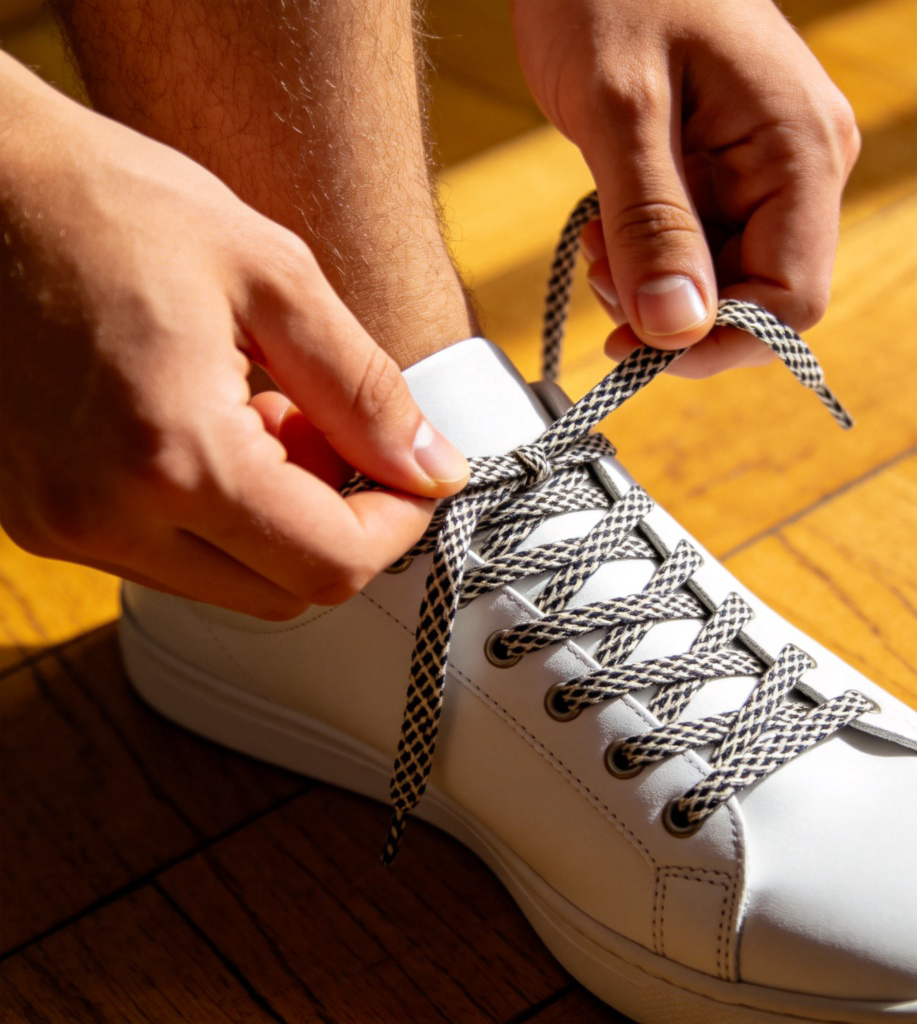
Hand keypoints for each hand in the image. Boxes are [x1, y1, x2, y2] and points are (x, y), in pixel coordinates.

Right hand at [0, 57, 468, 619]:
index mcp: (173, 454)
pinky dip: (214, 514)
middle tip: (330, 431)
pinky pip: (164, 556)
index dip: (396, 526)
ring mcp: (60, 525)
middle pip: (283, 592)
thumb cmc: (112, 204)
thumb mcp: (273, 279)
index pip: (330, 564)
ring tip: (260, 412)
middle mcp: (104, 515)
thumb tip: (434, 471)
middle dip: (336, 523)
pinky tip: (206, 427)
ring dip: (275, 520)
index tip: (412, 475)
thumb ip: (366, 393)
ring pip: (226, 581)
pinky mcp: (37, 517)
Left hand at [510, 0, 859, 375]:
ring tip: (597, 236)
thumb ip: (653, 222)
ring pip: (720, 281)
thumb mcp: (621, 108)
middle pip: (757, 298)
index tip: (636, 348)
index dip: (718, 343)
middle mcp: (797, 166)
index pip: (792, 298)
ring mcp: (760, 171)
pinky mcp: (721, 173)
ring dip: (653, 286)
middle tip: (603, 272)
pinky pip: (695, 248)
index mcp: (799, 149)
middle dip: (676, 311)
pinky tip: (607, 224)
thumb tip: (677, 329)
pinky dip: (647, 258)